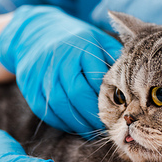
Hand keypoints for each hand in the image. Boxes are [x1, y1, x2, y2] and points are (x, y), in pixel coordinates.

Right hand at [0, 5, 121, 136]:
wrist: (35, 31)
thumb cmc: (75, 40)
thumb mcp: (98, 40)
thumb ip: (114, 57)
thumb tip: (132, 82)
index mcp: (81, 47)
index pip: (97, 80)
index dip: (107, 100)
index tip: (117, 113)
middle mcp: (59, 59)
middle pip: (77, 94)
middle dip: (92, 115)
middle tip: (104, 127)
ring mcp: (41, 72)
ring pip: (60, 105)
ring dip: (76, 123)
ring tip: (90, 130)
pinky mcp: (29, 85)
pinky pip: (45, 110)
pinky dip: (60, 122)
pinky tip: (72, 125)